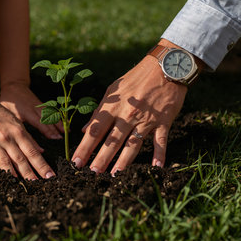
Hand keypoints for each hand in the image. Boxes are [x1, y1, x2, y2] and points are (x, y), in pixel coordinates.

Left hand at [0, 83, 63, 138]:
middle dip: (56, 129)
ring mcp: (40, 105)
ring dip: (59, 123)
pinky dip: (59, 117)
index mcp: (27, 112)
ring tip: (67, 131)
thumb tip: (23, 139)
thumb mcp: (10, 114)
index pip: (39, 123)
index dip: (47, 131)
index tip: (54, 138)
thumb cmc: (9, 102)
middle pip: (48, 119)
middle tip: (62, 138)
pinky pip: (52, 111)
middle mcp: (36, 108)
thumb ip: (17, 125)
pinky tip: (63, 122)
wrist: (13, 86)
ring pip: (52, 115)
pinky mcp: (42, 103)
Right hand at [0, 98, 55, 179]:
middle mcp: (7, 139)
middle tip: (39, 184)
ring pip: (5, 162)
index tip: (50, 175)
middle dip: (31, 173)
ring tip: (21, 185)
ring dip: (13, 174)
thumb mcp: (18, 124)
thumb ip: (29, 138)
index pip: (33, 152)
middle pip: (21, 159)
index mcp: (18, 133)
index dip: (42, 165)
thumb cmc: (1, 115)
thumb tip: (41, 151)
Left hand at [72, 50, 186, 174]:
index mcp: (112, 106)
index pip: (95, 131)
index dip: (84, 147)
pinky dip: (160, 154)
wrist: (165, 66)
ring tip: (114, 175)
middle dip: (100, 159)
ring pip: (132, 145)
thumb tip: (85, 129)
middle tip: (93, 173)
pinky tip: (157, 168)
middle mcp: (127, 115)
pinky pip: (160, 141)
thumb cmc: (135, 78)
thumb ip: (98, 111)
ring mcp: (146, 119)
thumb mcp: (112, 90)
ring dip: (123, 162)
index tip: (76, 162)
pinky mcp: (163, 121)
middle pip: (111, 141)